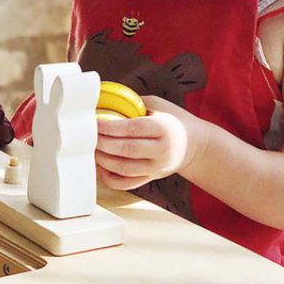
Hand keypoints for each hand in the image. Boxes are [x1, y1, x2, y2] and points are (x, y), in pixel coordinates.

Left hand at [95, 95, 210, 189]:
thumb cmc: (173, 120)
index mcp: (164, 128)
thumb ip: (134, 103)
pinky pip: (128, 184)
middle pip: (126, 150)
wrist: (195, 145)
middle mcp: (162, 150)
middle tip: (88, 137)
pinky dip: (111, 178)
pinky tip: (101, 167)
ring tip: (93, 150)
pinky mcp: (152, 178)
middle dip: (103, 143)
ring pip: (124, 169)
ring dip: (104, 160)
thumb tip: (105, 99)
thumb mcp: (159, 105)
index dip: (110, 127)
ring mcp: (157, 167)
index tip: (94, 122)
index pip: (132, 129)